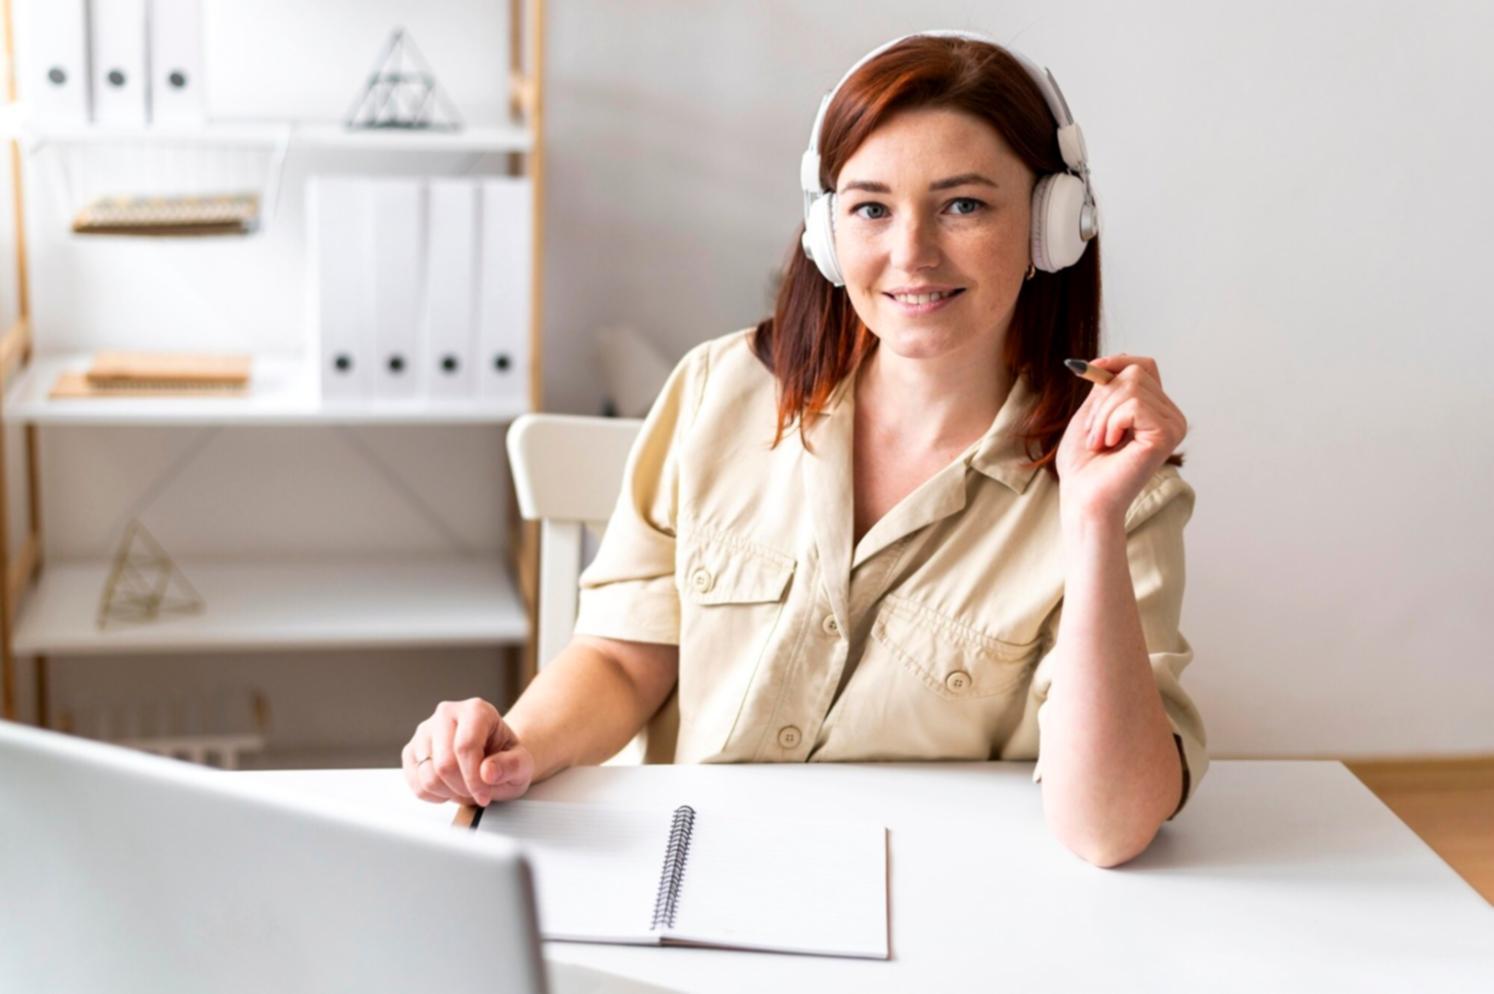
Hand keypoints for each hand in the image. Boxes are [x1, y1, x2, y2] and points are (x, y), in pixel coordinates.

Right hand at [402, 697, 534, 806]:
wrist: (492, 758)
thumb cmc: (505, 758)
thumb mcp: (522, 765)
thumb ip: (511, 766)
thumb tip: (488, 772)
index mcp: (476, 710)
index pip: (466, 746)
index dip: (474, 778)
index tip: (484, 795)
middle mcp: (447, 714)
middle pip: (444, 764)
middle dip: (462, 788)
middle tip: (477, 792)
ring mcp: (425, 732)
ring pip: (428, 776)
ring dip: (449, 793)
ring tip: (465, 788)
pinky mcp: (411, 751)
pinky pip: (416, 784)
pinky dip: (434, 795)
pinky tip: (450, 788)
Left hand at [1055, 355, 1186, 522]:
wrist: (1083, 498)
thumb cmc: (1084, 465)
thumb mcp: (1092, 413)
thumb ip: (1107, 387)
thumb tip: (1113, 357)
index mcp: (1156, 411)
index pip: (1143, 365)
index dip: (1114, 363)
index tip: (1087, 370)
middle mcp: (1172, 417)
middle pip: (1135, 372)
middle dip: (1102, 399)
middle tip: (1095, 434)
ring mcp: (1173, 425)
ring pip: (1132, 386)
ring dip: (1102, 414)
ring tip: (1101, 442)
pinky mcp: (1167, 435)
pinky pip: (1134, 404)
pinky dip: (1111, 422)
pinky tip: (1110, 445)